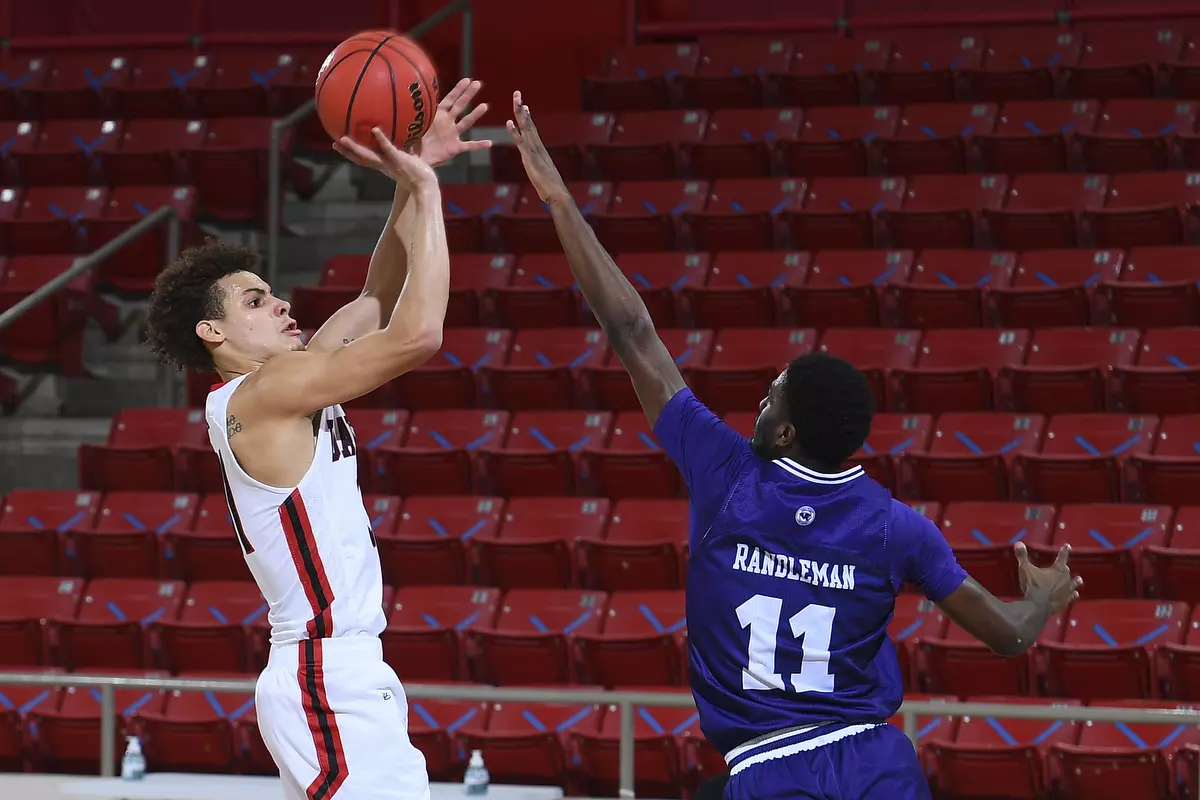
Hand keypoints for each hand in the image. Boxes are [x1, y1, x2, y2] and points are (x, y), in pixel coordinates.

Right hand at [335, 128, 437, 193]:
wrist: (427, 187)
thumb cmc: (421, 175)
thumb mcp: (411, 159)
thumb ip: (406, 148)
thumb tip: (408, 135)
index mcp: (384, 166)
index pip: (365, 160)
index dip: (352, 154)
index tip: (341, 146)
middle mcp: (384, 166)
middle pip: (361, 159)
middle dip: (347, 152)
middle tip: (334, 143)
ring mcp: (390, 163)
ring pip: (368, 156)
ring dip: (355, 148)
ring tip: (342, 138)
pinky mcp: (400, 160)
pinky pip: (389, 149)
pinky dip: (382, 140)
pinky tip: (375, 129)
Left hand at [415, 77, 492, 166]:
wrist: (417, 159)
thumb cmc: (412, 143)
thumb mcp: (410, 130)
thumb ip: (409, 121)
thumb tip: (402, 107)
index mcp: (437, 116)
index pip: (449, 100)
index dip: (458, 90)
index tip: (467, 80)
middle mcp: (447, 123)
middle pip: (460, 106)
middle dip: (468, 95)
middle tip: (478, 84)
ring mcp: (453, 135)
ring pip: (466, 123)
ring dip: (475, 115)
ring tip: (484, 106)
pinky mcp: (455, 148)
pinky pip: (469, 146)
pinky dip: (479, 145)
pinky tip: (489, 143)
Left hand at [506, 90, 569, 204]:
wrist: (556, 193)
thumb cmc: (550, 186)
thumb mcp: (541, 172)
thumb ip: (537, 165)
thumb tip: (536, 164)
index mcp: (539, 148)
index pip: (531, 128)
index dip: (526, 116)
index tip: (523, 105)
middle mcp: (537, 146)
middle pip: (528, 123)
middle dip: (522, 108)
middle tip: (517, 93)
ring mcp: (534, 150)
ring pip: (526, 127)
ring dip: (520, 113)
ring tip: (515, 100)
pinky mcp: (530, 157)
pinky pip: (521, 142)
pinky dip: (515, 131)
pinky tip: (509, 122)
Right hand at [1015, 542, 1081, 613]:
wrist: (1038, 605)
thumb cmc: (1032, 585)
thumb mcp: (1025, 568)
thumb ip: (1022, 556)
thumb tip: (1018, 543)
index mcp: (1057, 569)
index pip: (1062, 557)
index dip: (1064, 551)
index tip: (1068, 546)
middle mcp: (1065, 579)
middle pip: (1067, 572)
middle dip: (1065, 569)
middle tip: (1066, 567)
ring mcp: (1066, 591)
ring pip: (1073, 584)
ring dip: (1075, 582)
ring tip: (1079, 580)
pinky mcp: (1065, 602)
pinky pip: (1071, 597)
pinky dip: (1072, 596)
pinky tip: (1075, 595)